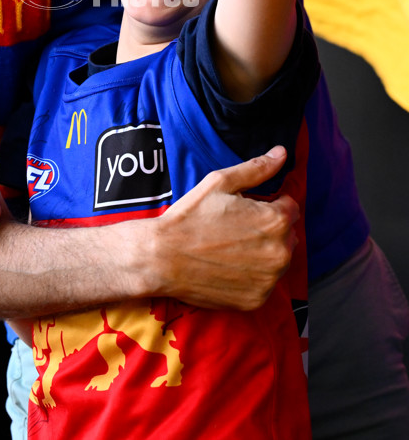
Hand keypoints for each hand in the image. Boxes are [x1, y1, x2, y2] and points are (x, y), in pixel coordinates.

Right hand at [151, 146, 298, 309]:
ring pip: (277, 260)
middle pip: (287, 235)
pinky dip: (252, 276)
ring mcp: (269, 280)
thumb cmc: (191, 217)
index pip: (290, 207)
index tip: (246, 209)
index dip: (269, 204)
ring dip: (263, 252)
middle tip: (235, 228)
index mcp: (276, 220)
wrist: (162, 258)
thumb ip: (257, 168)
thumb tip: (282, 153)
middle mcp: (280, 253)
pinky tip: (228, 266)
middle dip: (269, 228)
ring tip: (230, 248)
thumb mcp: (221, 182)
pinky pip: (264, 283)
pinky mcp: (256, 300)